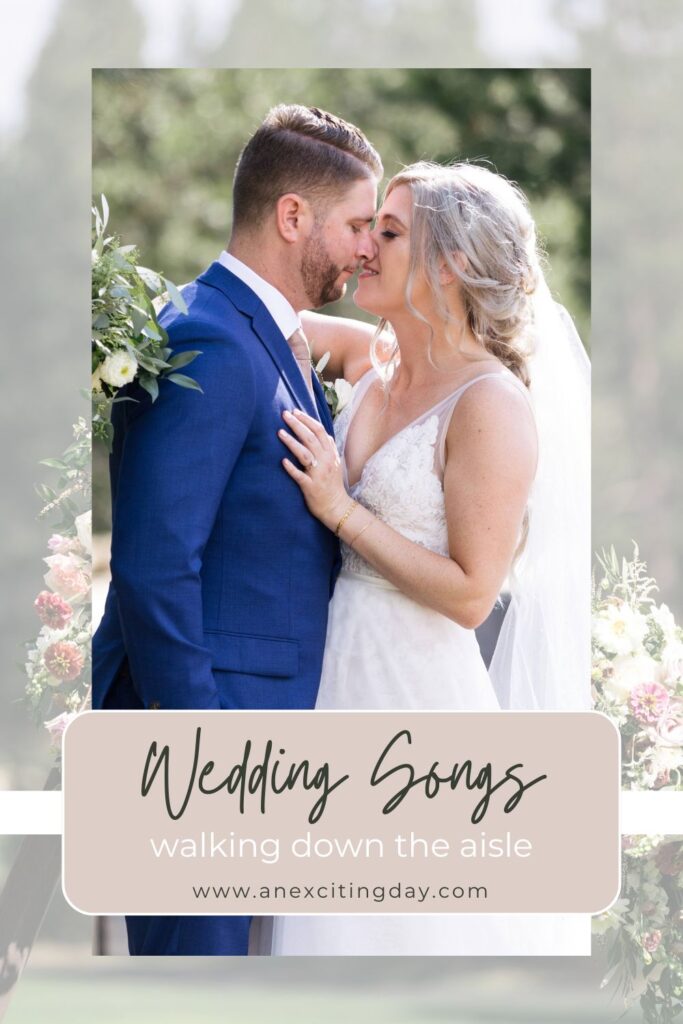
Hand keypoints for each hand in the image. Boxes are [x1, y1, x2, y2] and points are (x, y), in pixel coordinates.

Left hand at [279, 410, 349, 528]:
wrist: (337, 507)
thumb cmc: (332, 484)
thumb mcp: (334, 462)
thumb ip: (328, 447)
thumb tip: (320, 432)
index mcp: (331, 454)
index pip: (320, 431)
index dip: (307, 419)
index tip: (295, 411)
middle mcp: (326, 461)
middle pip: (311, 438)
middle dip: (297, 424)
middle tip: (284, 414)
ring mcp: (318, 474)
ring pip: (305, 454)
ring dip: (292, 442)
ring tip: (279, 432)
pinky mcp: (311, 487)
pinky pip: (300, 476)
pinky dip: (291, 468)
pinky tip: (282, 461)